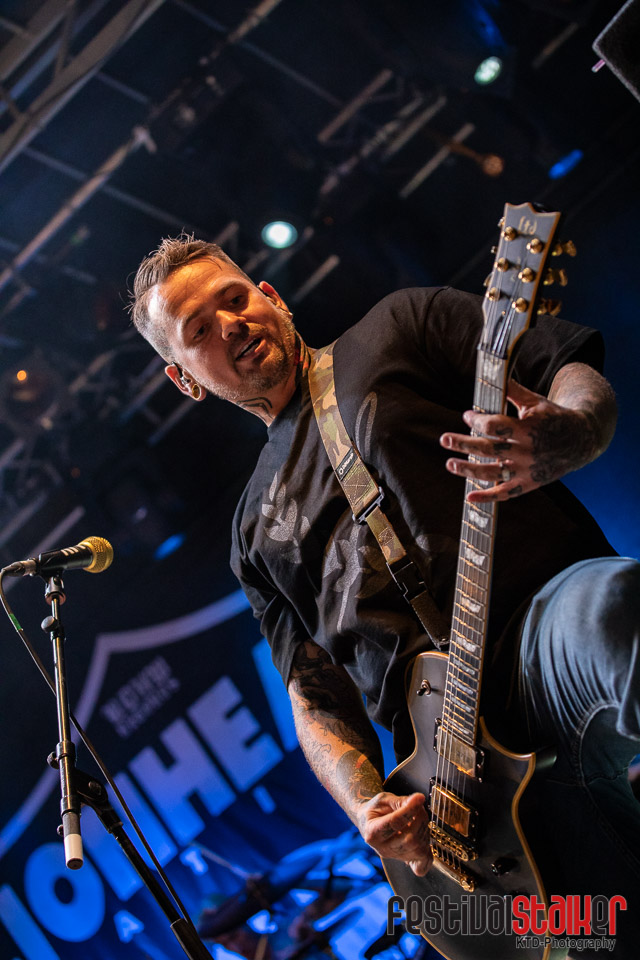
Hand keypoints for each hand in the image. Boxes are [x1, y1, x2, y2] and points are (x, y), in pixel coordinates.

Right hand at [357, 790, 431, 875]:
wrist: (368, 822)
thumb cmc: (376, 809)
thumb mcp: (383, 799)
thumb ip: (400, 801)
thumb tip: (418, 800)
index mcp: (372, 832)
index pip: (395, 823)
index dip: (410, 810)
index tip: (419, 798)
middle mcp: (382, 849)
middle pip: (410, 839)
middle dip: (420, 819)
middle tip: (419, 806)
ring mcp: (394, 857)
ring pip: (418, 850)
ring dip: (425, 830)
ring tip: (420, 817)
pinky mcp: (404, 860)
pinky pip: (421, 866)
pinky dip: (428, 853)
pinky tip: (424, 837)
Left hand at [439, 379, 596, 503]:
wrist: (581, 440)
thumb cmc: (553, 417)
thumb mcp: (535, 401)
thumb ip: (513, 391)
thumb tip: (492, 374)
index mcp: (528, 429)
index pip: (496, 427)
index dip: (478, 421)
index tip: (467, 415)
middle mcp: (526, 452)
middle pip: (489, 450)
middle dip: (464, 444)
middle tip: (444, 439)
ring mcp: (526, 470)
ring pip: (493, 473)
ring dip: (468, 469)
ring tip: (449, 464)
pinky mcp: (528, 484)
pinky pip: (506, 494)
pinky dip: (488, 497)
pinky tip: (470, 497)